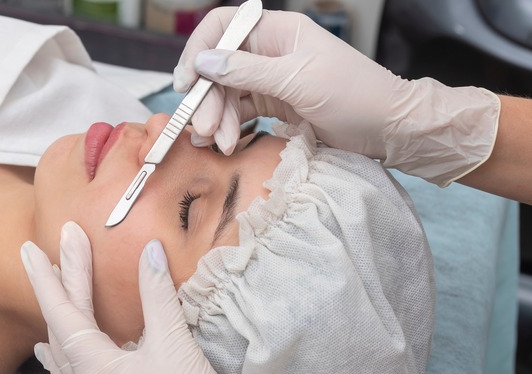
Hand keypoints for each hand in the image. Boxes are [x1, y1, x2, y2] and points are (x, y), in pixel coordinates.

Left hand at [20, 222, 256, 373]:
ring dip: (59, 309)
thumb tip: (150, 250)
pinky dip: (57, 351)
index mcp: (93, 365)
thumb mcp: (174, 343)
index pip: (61, 311)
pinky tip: (48, 349)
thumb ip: (157, 294)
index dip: (47, 276)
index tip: (31, 247)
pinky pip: (68, 371)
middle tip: (66, 240)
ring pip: (63, 344)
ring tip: (52, 281)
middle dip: (64, 277)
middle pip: (63, 321)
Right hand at [174, 8, 498, 186]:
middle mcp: (269, 51)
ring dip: (217, 118)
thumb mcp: (298, 81)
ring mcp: (270, 80)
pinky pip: (239, 112)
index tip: (186, 83)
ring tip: (220, 144)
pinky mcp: (274, 105)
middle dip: (207, 98)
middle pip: (219, 67)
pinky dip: (228, 126)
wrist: (389, 129)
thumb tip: (203, 61)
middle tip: (204, 128)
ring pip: (225, 93)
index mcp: (279, 31)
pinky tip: (223, 142)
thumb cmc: (354, 96)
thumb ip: (247, 71)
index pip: (223, 27)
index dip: (199, 50)